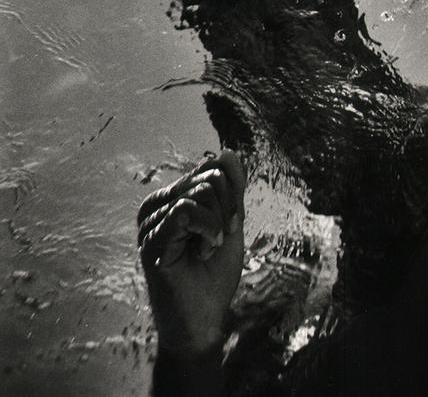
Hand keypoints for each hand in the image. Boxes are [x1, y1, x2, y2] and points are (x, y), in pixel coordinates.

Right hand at [138, 149, 245, 356]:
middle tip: (220, 239)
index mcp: (171, 197)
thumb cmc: (214, 275)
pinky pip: (188, 210)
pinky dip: (208, 229)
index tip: (232, 223)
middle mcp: (156, 205)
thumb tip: (229, 152)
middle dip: (228, 208)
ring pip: (202, 192)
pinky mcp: (152, 239)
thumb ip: (232, 187)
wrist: (203, 321)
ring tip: (206, 250)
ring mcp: (150, 221)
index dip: (233, 193)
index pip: (211, 167)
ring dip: (218, 225)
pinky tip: (203, 251)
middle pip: (209, 177)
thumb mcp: (230, 221)